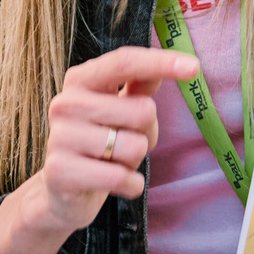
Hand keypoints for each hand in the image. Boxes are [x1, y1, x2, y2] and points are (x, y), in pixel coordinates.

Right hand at [0, 47, 185, 253]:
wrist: (62, 190)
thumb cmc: (99, 142)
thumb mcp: (118, 109)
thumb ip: (140, 85)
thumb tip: (179, 62)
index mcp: (80, 80)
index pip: (124, 62)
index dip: (161, 62)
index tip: (194, 67)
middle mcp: (65, 103)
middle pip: (142, 110)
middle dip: (147, 133)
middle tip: (124, 143)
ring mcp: (60, 137)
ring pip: (135, 147)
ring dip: (135, 161)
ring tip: (113, 162)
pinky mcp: (60, 171)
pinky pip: (122, 177)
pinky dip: (130, 185)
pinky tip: (114, 184)